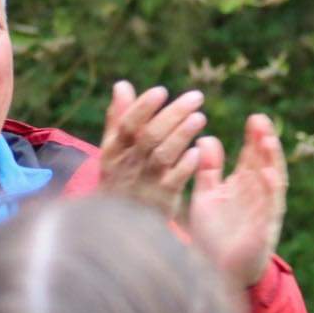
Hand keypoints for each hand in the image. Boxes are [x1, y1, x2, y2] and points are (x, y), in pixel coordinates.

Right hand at [96, 81, 206, 219]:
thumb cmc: (119, 179)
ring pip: (163, 156)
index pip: (127, 125)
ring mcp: (145, 183)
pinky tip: (198, 152)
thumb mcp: (113, 151)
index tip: (162, 90)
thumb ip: (119, 118)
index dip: (143, 107)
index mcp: (113, 151)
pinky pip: (175, 181)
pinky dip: (185, 166)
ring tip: (200, 117)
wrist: (118, 227)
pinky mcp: (163, 200)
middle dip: (173, 114)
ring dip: (182, 135)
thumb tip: (122, 85)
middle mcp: (127, 165)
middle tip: (197, 97)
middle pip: (150, 136)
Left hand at [186, 114, 287, 287]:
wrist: (213, 275)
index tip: (254, 118)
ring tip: (268, 140)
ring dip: (271, 161)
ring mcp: (262, 213)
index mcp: (244, 187)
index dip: (255, 138)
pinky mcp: (261, 231)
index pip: (253, 157)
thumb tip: (206, 137)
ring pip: (271, 182)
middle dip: (264, 143)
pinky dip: (269, 190)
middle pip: (265, 164)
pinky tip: (267, 173)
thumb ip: (208, 170)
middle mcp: (257, 197)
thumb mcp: (206, 196)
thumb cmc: (214, 236)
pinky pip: (269, 208)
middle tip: (262, 121)